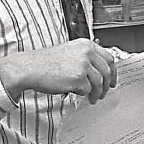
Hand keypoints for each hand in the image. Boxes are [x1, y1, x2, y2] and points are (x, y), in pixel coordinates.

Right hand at [0, 39, 116, 103]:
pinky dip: (83, 94)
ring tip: (92, 99)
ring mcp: (83, 65)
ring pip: (99, 83)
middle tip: (104, 93)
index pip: (108, 58)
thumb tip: (99, 72)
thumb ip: (85, 58)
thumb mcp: (69, 52)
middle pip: (107, 71)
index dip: (113, 72)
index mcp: (86, 45)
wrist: (30, 68)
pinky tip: (77, 94)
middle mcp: (86, 53)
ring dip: (97, 93)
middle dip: (107, 85)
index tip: (112, 81)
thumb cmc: (46, 63)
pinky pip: (87, 90)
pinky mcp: (78, 78)